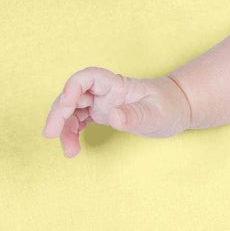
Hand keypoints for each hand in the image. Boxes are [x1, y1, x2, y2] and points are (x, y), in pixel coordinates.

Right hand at [41, 68, 191, 157]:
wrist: (178, 109)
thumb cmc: (170, 107)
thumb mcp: (157, 114)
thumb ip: (136, 115)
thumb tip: (113, 117)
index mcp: (116, 84)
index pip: (86, 78)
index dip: (71, 89)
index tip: (66, 107)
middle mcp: (105, 91)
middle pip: (72, 95)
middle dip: (58, 113)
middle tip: (51, 135)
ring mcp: (102, 103)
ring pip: (72, 110)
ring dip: (64, 128)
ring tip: (69, 152)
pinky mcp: (103, 114)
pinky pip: (79, 120)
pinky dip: (72, 133)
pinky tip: (73, 148)